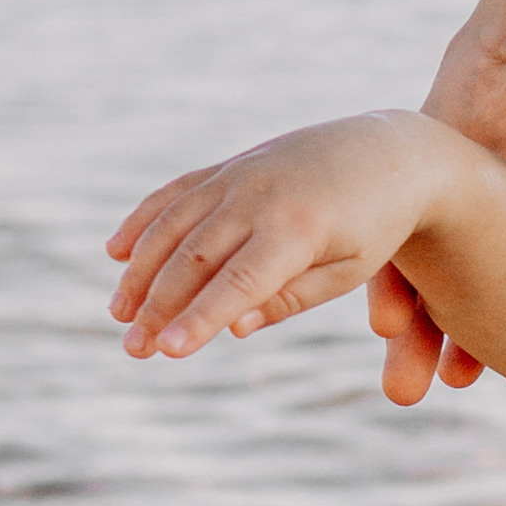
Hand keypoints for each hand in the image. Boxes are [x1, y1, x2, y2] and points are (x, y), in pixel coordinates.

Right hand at [108, 113, 439, 362]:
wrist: (388, 152)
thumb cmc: (374, 225)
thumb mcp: (347, 270)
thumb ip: (289, 299)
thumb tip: (232, 329)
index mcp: (298, 228)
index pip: (239, 283)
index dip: (200, 318)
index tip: (168, 352)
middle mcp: (260, 195)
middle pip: (194, 258)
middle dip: (158, 306)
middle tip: (134, 350)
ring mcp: (240, 175)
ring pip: (173, 224)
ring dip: (140, 270)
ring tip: (120, 315)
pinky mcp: (230, 165)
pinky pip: (175, 192)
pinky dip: (143, 221)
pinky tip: (116, 253)